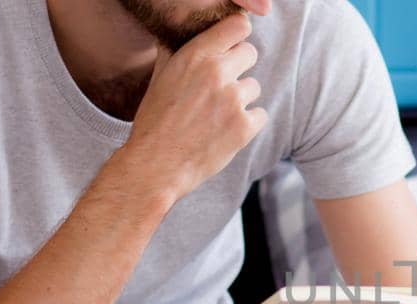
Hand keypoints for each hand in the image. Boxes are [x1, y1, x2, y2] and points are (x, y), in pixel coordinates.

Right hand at [120, 13, 266, 199]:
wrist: (156, 164)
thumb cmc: (155, 121)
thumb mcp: (161, 77)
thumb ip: (178, 52)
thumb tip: (184, 33)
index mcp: (195, 55)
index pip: (238, 26)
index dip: (237, 36)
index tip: (233, 46)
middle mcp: (217, 72)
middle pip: (250, 53)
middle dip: (238, 68)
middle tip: (221, 88)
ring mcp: (233, 99)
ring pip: (254, 86)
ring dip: (241, 99)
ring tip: (216, 115)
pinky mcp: (245, 126)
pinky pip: (260, 114)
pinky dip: (248, 123)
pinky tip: (226, 131)